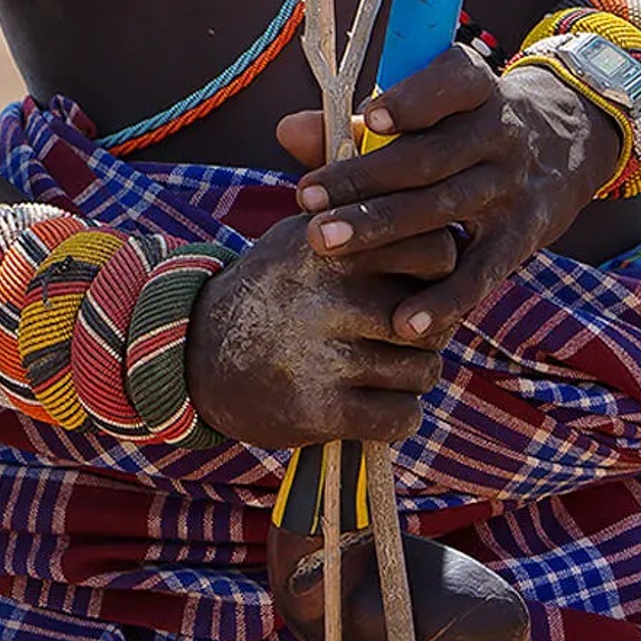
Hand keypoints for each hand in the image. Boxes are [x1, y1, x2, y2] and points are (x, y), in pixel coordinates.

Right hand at [187, 214, 459, 445]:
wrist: (195, 356)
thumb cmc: (271, 293)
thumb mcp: (302, 238)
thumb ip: (365, 223)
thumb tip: (445, 224)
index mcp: (326, 248)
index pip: (435, 251)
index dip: (439, 274)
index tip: (417, 285)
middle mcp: (325, 297)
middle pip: (434, 319)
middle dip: (426, 333)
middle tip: (395, 335)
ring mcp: (323, 355)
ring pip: (423, 371)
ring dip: (408, 377)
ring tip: (371, 369)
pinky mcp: (321, 409)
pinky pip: (403, 416)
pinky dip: (394, 417)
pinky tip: (367, 405)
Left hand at [278, 45, 624, 339]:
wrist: (567, 142)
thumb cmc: (461, 123)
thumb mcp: (428, 108)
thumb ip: (354, 123)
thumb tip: (286, 131)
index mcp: (475, 87)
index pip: (453, 83)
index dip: (414, 101)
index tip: (369, 118)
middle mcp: (500, 133)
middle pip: (427, 157)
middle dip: (363, 180)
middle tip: (304, 202)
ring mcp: (514, 186)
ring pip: (444, 208)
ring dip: (382, 230)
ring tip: (324, 244)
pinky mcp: (524, 236)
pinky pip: (483, 271)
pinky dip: (444, 299)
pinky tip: (404, 322)